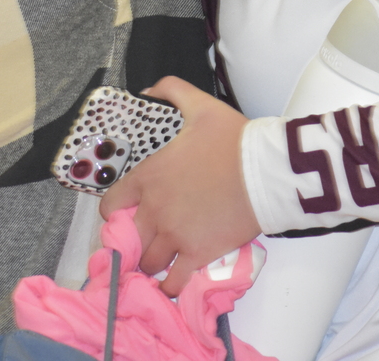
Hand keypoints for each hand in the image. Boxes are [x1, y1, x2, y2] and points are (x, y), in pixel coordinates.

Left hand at [99, 76, 258, 296]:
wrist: (267, 171)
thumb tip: (148, 91)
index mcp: (149, 178)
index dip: (116, 212)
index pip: (111, 205)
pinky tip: (172, 283)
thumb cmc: (233, 139)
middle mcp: (155, 210)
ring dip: (152, 263)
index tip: (126, 214)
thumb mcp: (200, 105)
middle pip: (129, 240)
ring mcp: (176, 236)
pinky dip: (170, 286)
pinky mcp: (199, 255)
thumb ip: (171, 91)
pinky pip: (173, 283)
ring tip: (162, 260)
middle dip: (135, 242)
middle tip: (146, 240)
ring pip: (149, 263)